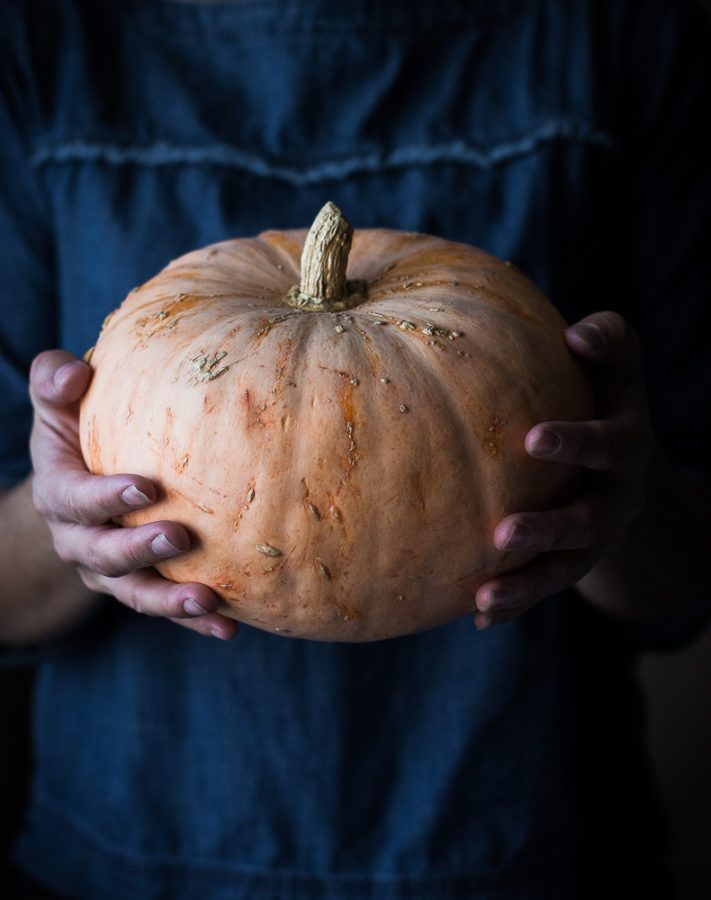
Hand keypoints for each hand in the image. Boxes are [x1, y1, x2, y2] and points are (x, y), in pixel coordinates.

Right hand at [29, 350, 237, 639]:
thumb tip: (74, 372)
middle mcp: (79, 539)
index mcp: (59, 492)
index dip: (105, 498)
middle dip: (139, 550)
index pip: (74, 499)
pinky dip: (195, 621)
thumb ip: (55, 383)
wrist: (81, 486)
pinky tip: (229, 626)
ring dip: (170, 600)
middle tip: (179, 537)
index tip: (146, 487)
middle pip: (103, 555)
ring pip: (135, 593)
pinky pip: (166, 609)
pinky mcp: (140, 586)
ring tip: (208, 600)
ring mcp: (109, 571)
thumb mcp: (60, 407)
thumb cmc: (79, 434)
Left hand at [474, 311, 655, 627]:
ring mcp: (595, 539)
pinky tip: (478, 617)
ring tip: (483, 596)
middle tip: (503, 533)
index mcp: (626, 446)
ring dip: (527, 585)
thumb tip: (575, 333)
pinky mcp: (571, 562)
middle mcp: (616, 500)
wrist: (624, 460)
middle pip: (587, 522)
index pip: (608, 446)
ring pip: (564, 569)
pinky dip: (515, 605)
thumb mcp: (618, 363)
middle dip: (549, 529)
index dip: (576, 443)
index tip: (533, 438)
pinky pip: (543, 589)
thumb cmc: (605, 394)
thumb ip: (607, 339)